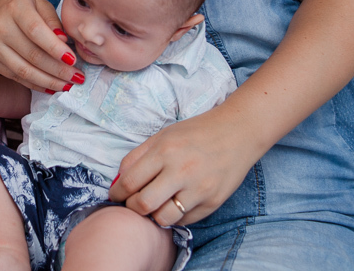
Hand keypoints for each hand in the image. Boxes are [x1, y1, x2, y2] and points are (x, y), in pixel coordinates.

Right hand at [0, 0, 78, 91]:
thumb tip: (64, 42)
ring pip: (24, 70)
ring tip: (67, 85)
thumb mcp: (40, 3)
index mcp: (15, 8)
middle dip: (58, 70)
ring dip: (49, 82)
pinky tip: (50, 87)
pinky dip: (35, 84)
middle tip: (77, 77)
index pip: (36, 31)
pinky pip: (15, 76)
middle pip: (32, 55)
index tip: (73, 60)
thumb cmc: (22, 6)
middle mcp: (0, 27)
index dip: (55, 48)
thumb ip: (53, 21)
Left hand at [108, 107, 259, 226]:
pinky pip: (185, 220)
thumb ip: (137, 156)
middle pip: (143, 205)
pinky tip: (175, 204)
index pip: (130, 182)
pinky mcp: (212, 202)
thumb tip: (118, 181)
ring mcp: (198, 189)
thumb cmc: (196, 133)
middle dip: (132, 208)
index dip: (117, 193)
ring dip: (154, 215)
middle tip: (133, 204)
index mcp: (164, 151)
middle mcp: (181, 171)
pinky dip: (175, 215)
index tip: (115, 195)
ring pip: (163, 218)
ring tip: (155, 205)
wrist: (238, 132)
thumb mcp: (163, 135)